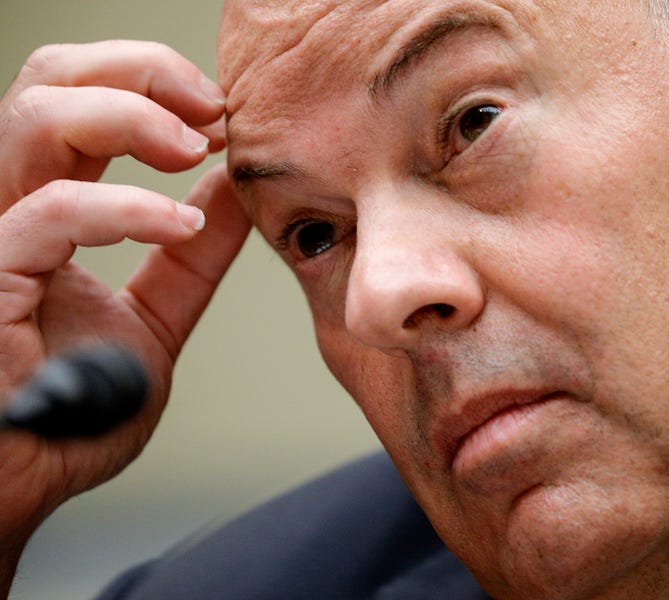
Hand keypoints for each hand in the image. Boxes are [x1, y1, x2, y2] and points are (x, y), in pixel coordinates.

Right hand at [0, 41, 250, 587]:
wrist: (30, 482)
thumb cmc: (77, 411)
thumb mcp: (156, 319)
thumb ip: (190, 258)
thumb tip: (234, 193)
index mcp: (52, 211)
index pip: (83, 104)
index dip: (154, 89)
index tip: (223, 117)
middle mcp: (14, 208)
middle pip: (52, 81)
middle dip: (140, 71)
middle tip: (211, 105)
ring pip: (36, 117)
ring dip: (131, 114)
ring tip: (197, 144)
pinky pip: (48, 214)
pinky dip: (126, 208)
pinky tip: (182, 223)